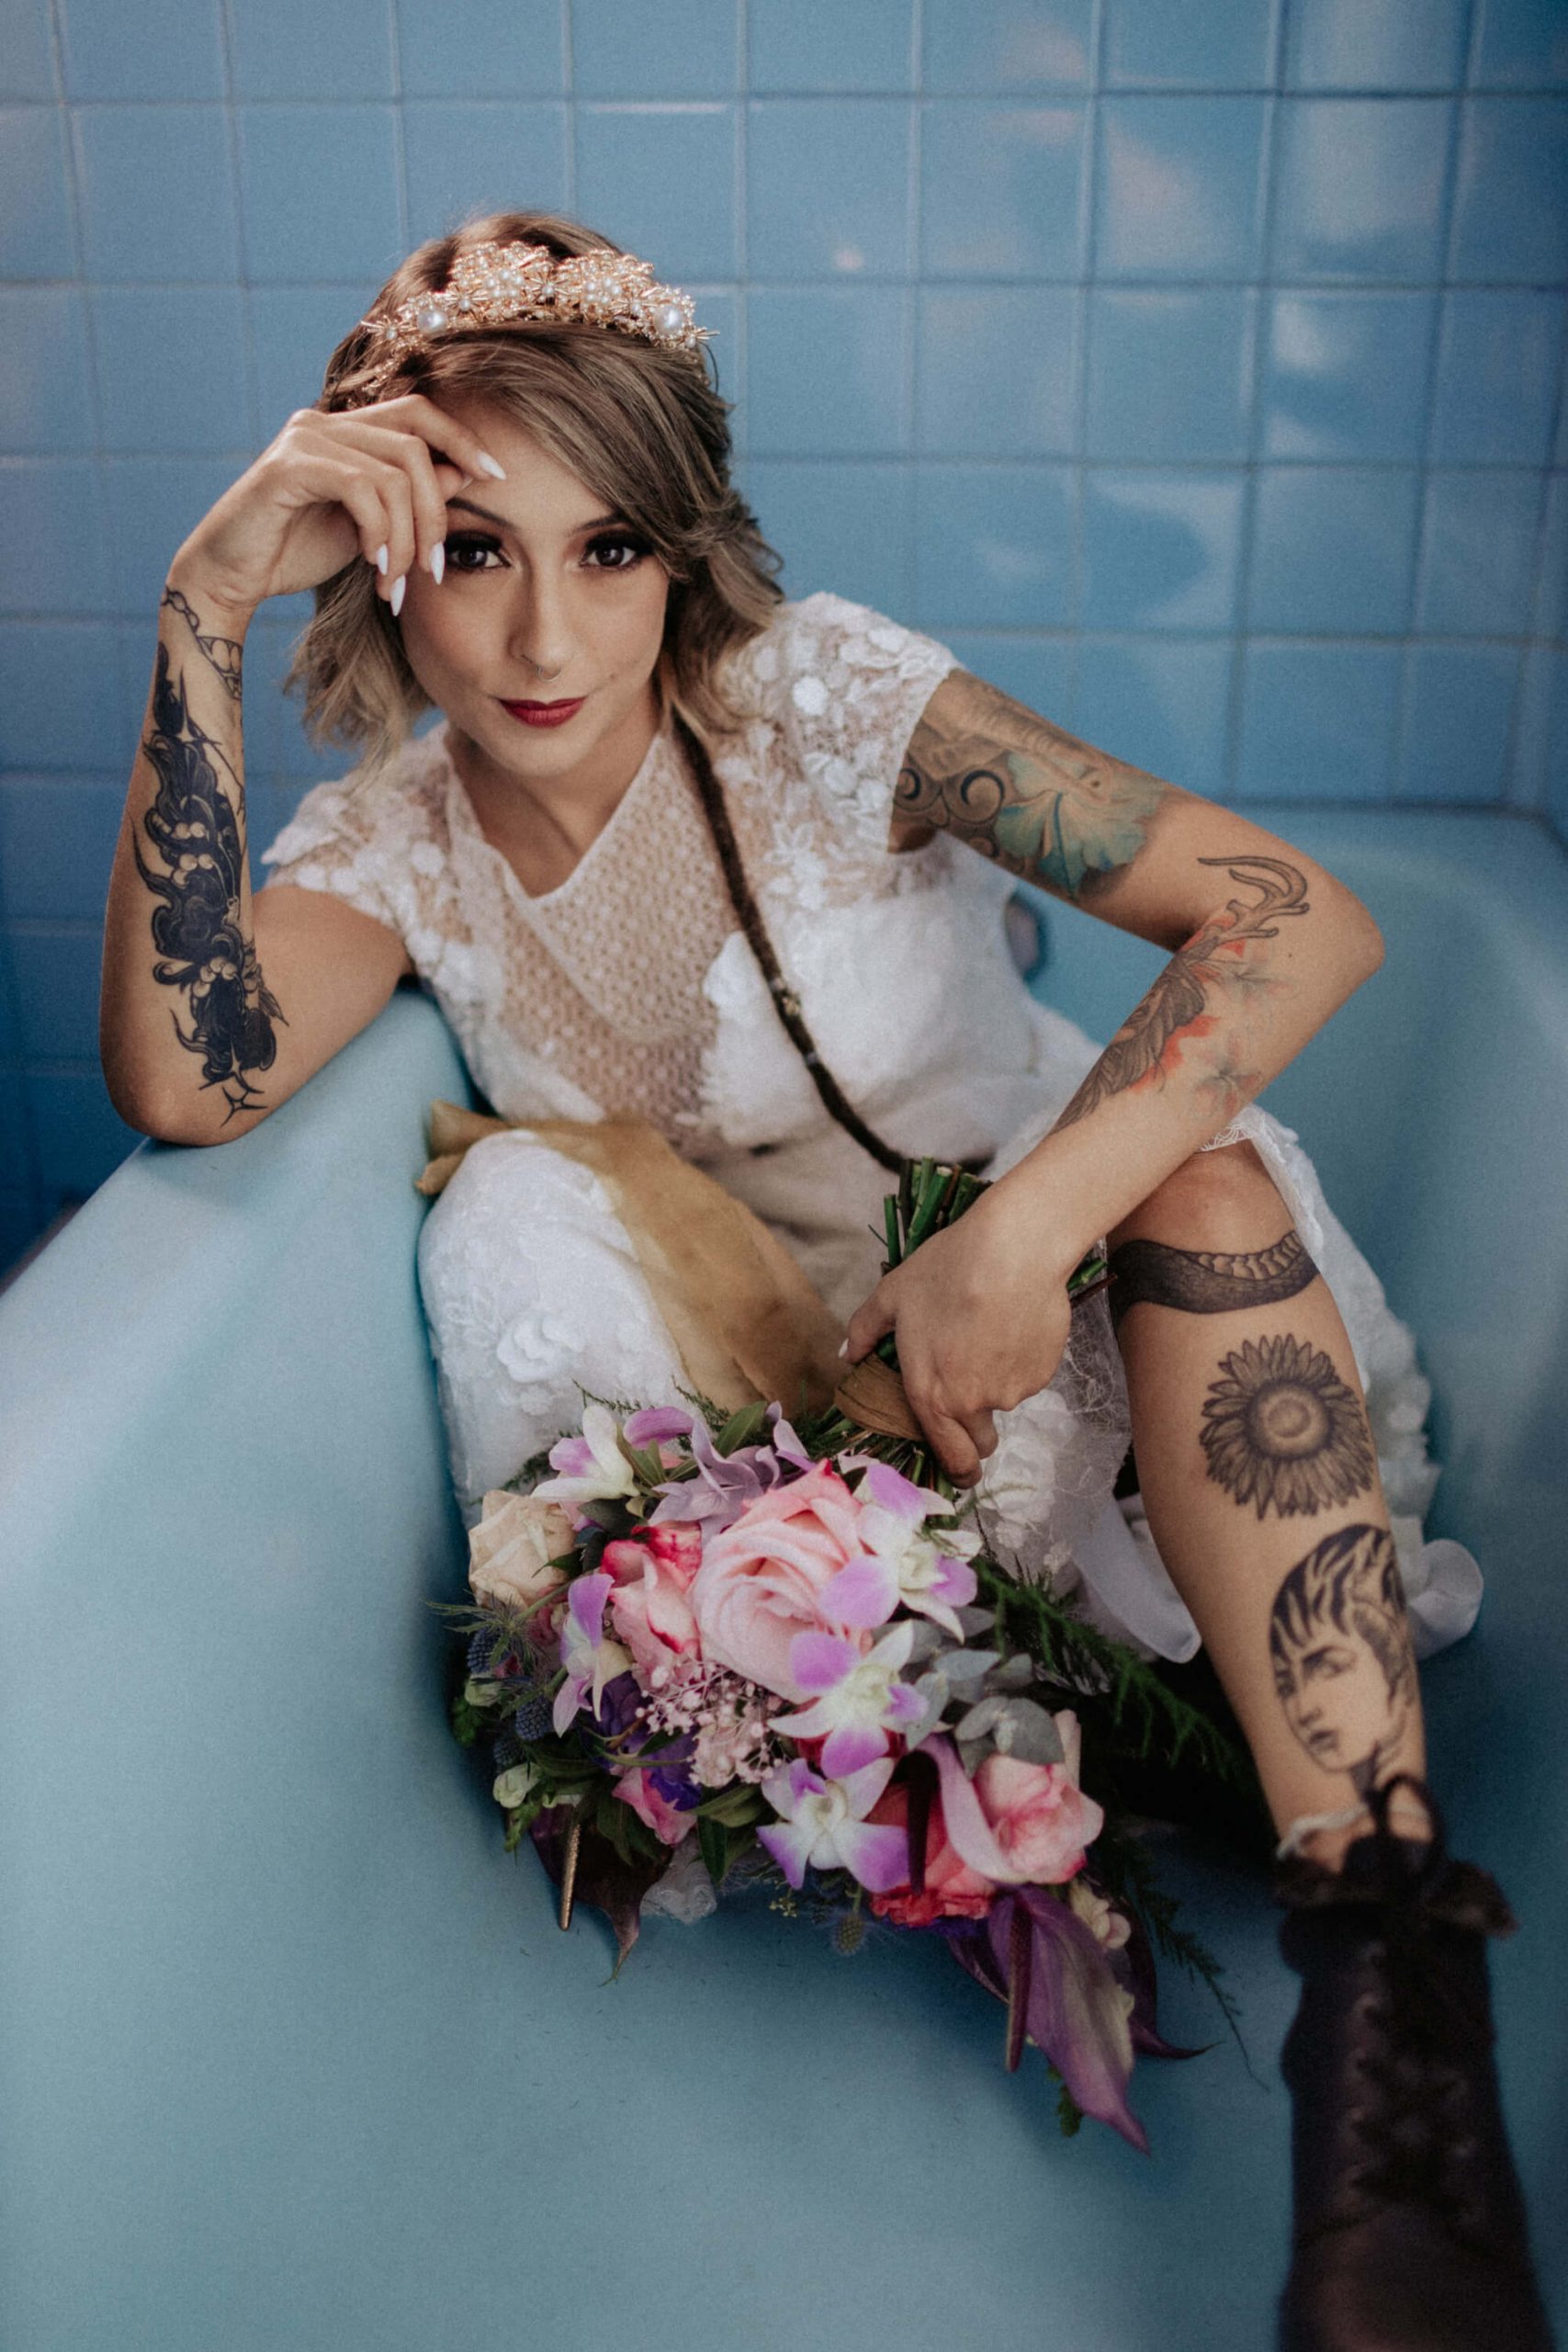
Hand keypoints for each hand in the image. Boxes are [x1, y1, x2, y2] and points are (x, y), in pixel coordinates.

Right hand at [163, 394, 507, 629]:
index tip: (497, 477)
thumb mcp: (370, 528)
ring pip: (395, 474)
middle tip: (434, 568)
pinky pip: (363, 490)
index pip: (419, 412)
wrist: (232, 578)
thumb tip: (465, 475)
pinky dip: (380, 535)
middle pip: (416, 445)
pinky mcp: (288, 467)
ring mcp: (305, 439)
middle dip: (436, 513)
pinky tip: (373, 569)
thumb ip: (409, 499)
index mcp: (346, 430)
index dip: (463, 438)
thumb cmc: (296, 552)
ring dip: (407, 539)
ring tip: (395, 583)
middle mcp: (325, 422)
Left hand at [842, 1192, 1075, 1486]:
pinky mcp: (1043, 1372)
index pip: (949, 1458)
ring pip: (1003, 1402)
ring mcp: (1013, 1390)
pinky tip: (1011, 1325)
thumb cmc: (948, 1270)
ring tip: (987, 1334)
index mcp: (931, 1394)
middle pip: (979, 1443)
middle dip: (974, 1430)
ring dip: (995, 1384)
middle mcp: (973, 1403)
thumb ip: (864, 1330)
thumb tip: (846, 1354)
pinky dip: (1019, 1363)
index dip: (954, 1471)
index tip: (956, 1469)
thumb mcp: (893, 1294)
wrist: (1015, 1249)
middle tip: (966, 1388)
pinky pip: (1027, 1378)